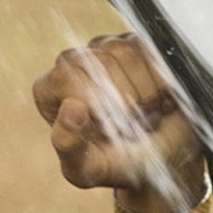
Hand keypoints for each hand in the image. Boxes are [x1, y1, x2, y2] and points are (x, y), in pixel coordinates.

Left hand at [34, 33, 203, 212]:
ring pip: (126, 51)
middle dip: (124, 100)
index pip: (66, 76)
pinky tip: (160, 100)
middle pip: (97, 60)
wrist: (162, 158)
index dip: (96, 102)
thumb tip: (71, 107)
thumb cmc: (118, 164)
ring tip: (145, 115)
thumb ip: (68, 145)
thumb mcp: (87, 169)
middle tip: (132, 126)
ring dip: (146, 92)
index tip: (109, 127)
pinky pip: (153, 50)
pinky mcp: (138, 43)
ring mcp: (105, 49)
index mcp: (50, 91)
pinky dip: (163, 82)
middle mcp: (73, 64)